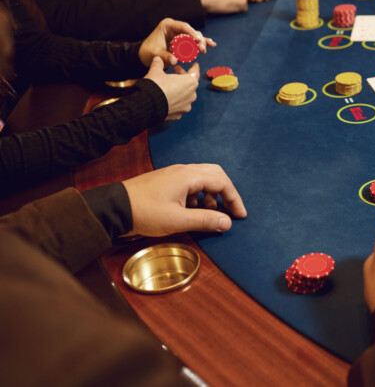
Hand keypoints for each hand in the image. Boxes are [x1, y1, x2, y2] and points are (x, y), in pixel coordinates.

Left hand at [122, 164, 246, 236]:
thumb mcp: (177, 220)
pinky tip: (192, 212)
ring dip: (211, 196)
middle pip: (215, 175)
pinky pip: (191, 184)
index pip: (222, 182)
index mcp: (188, 176)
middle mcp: (183, 170)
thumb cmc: (145, 213)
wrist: (114, 208)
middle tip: (230, 211)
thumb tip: (227, 223)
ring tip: (209, 215)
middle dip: (226, 193)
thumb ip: (205, 220)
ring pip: (203, 179)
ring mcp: (174, 175)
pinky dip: (198, 196)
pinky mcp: (167, 181)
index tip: (240, 215)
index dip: (234, 198)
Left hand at [138, 18, 215, 66]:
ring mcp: (180, 33)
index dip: (192, 32)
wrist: (146, 54)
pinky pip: (194, 40)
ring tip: (206, 49)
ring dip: (202, 42)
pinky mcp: (183, 40)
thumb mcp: (155, 54)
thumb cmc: (148, 52)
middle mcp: (175, 27)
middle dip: (199, 39)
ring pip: (194, 35)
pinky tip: (212, 44)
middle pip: (191, 31)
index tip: (197, 40)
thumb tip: (174, 61)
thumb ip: (165, 56)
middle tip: (202, 49)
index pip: (182, 26)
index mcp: (167, 25)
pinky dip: (201, 43)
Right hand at [143, 57, 199, 120]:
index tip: (194, 64)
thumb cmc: (155, 86)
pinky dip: (175, 101)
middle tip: (176, 71)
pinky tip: (168, 98)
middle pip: (190, 84)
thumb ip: (158, 63)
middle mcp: (192, 95)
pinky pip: (179, 105)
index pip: (195, 72)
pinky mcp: (179, 115)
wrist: (146, 105)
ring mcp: (186, 106)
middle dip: (183, 77)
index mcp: (190, 82)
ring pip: (185, 95)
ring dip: (180, 90)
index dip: (194, 67)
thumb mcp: (156, 71)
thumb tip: (157, 58)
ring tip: (171, 85)